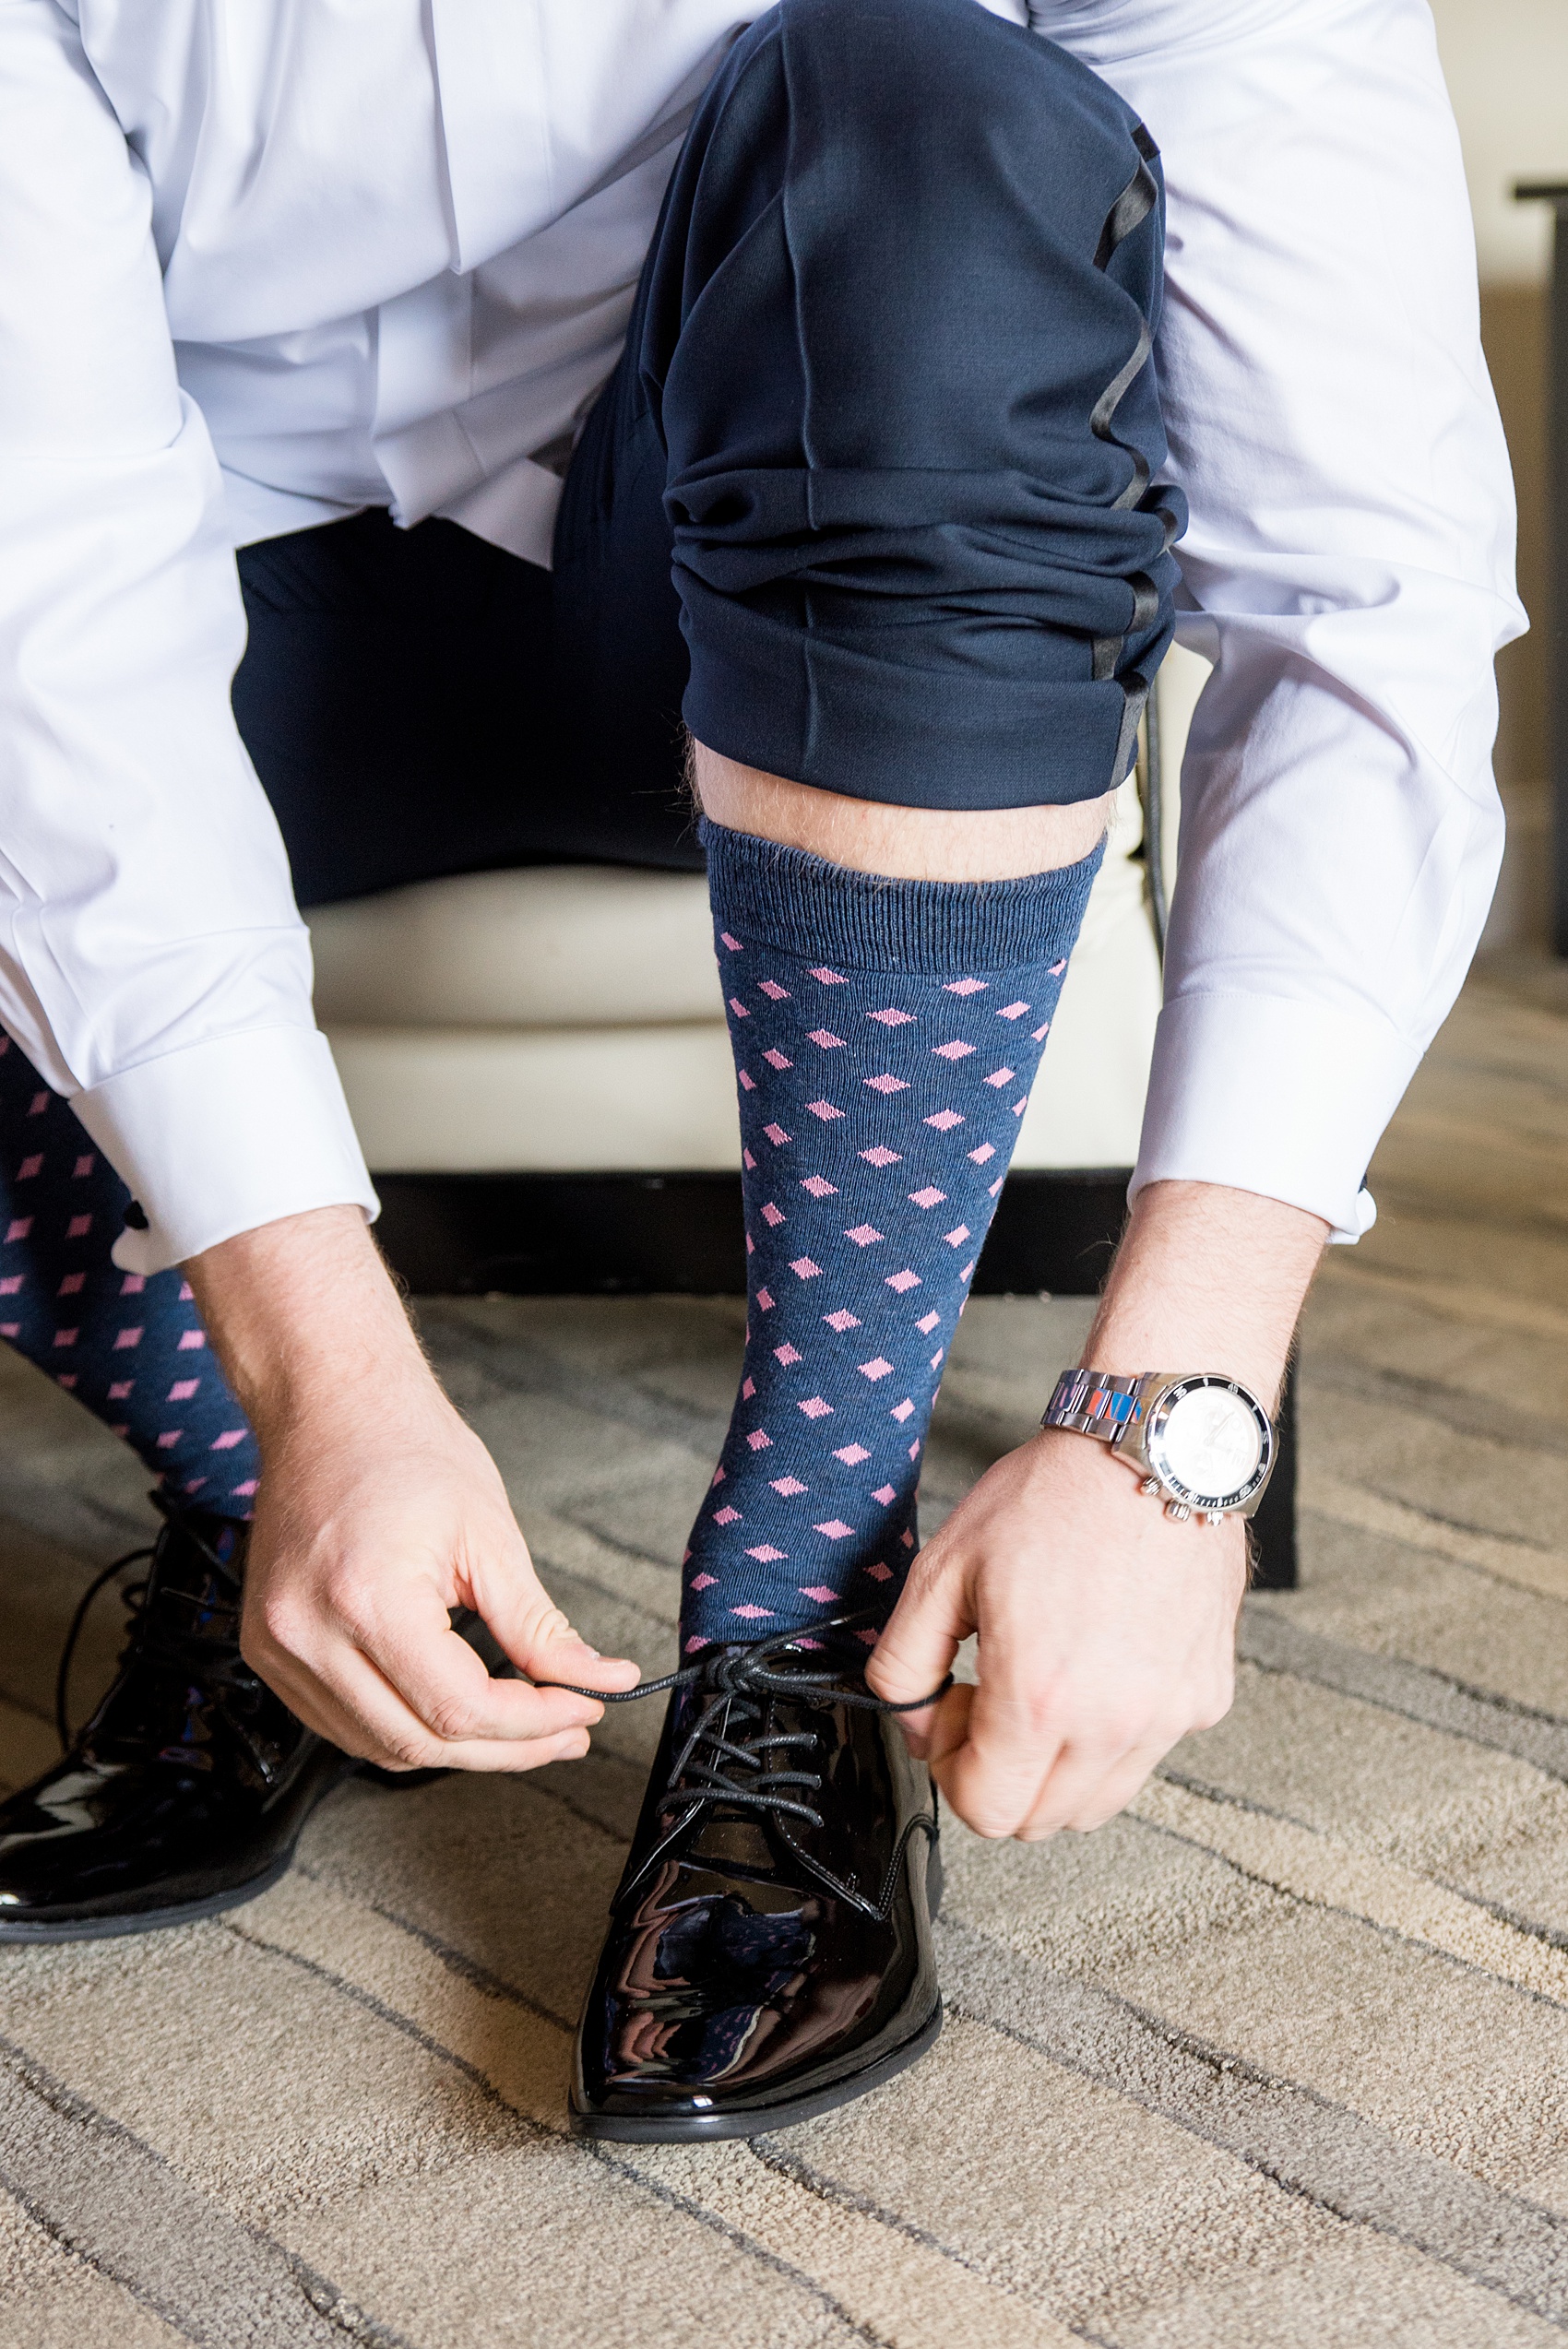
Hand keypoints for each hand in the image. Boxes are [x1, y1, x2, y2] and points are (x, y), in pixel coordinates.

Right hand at [188, 1206, 639, 1769]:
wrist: (329, 1406)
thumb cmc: (403, 1448)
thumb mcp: (490, 1536)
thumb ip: (540, 1627)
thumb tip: (593, 1680)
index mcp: (366, 1600)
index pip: (460, 1709)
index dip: (534, 1724)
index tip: (583, 1710)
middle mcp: (306, 1634)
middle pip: (420, 1744)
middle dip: (506, 1748)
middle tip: (566, 1728)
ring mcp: (276, 1647)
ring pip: (379, 1747)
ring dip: (455, 1747)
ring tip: (519, 1724)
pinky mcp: (266, 1649)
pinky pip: (341, 1723)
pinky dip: (403, 1728)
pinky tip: (450, 1709)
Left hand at [866, 1177, 1327, 1838]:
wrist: (1151, 1450)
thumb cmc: (1056, 1497)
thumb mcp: (941, 1570)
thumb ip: (902, 1664)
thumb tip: (913, 1724)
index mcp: (1039, 1698)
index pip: (985, 1811)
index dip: (952, 1771)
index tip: (953, 1717)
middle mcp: (1112, 1722)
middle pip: (1040, 1820)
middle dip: (1001, 1773)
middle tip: (990, 1696)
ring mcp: (1168, 1715)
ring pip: (1097, 1800)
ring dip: (1057, 1764)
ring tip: (1045, 1679)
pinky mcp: (1206, 1696)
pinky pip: (1147, 1751)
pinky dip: (1115, 1731)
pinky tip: (1099, 1659)